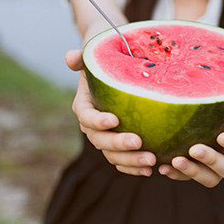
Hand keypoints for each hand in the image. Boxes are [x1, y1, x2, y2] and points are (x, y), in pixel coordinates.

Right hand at [67, 49, 155, 176]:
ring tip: (152, 160)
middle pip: (100, 140)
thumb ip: (82, 57)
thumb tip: (71, 57)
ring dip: (130, 160)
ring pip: (113, 155)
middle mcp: (92, 125)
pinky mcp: (119, 146)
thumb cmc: (107, 59)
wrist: (117, 69)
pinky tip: (152, 169)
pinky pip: (124, 161)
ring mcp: (106, 137)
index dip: (97, 120)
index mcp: (84, 105)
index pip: (86, 117)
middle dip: (118, 144)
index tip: (114, 119)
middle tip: (138, 142)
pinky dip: (135, 168)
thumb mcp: (95, 54)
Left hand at [158, 78, 223, 187]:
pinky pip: (187, 176)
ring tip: (175, 161)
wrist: (216, 93)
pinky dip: (176, 174)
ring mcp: (214, 163)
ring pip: (208, 178)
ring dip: (192, 172)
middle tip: (194, 148)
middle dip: (211, 161)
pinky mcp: (195, 164)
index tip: (222, 135)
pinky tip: (162, 166)